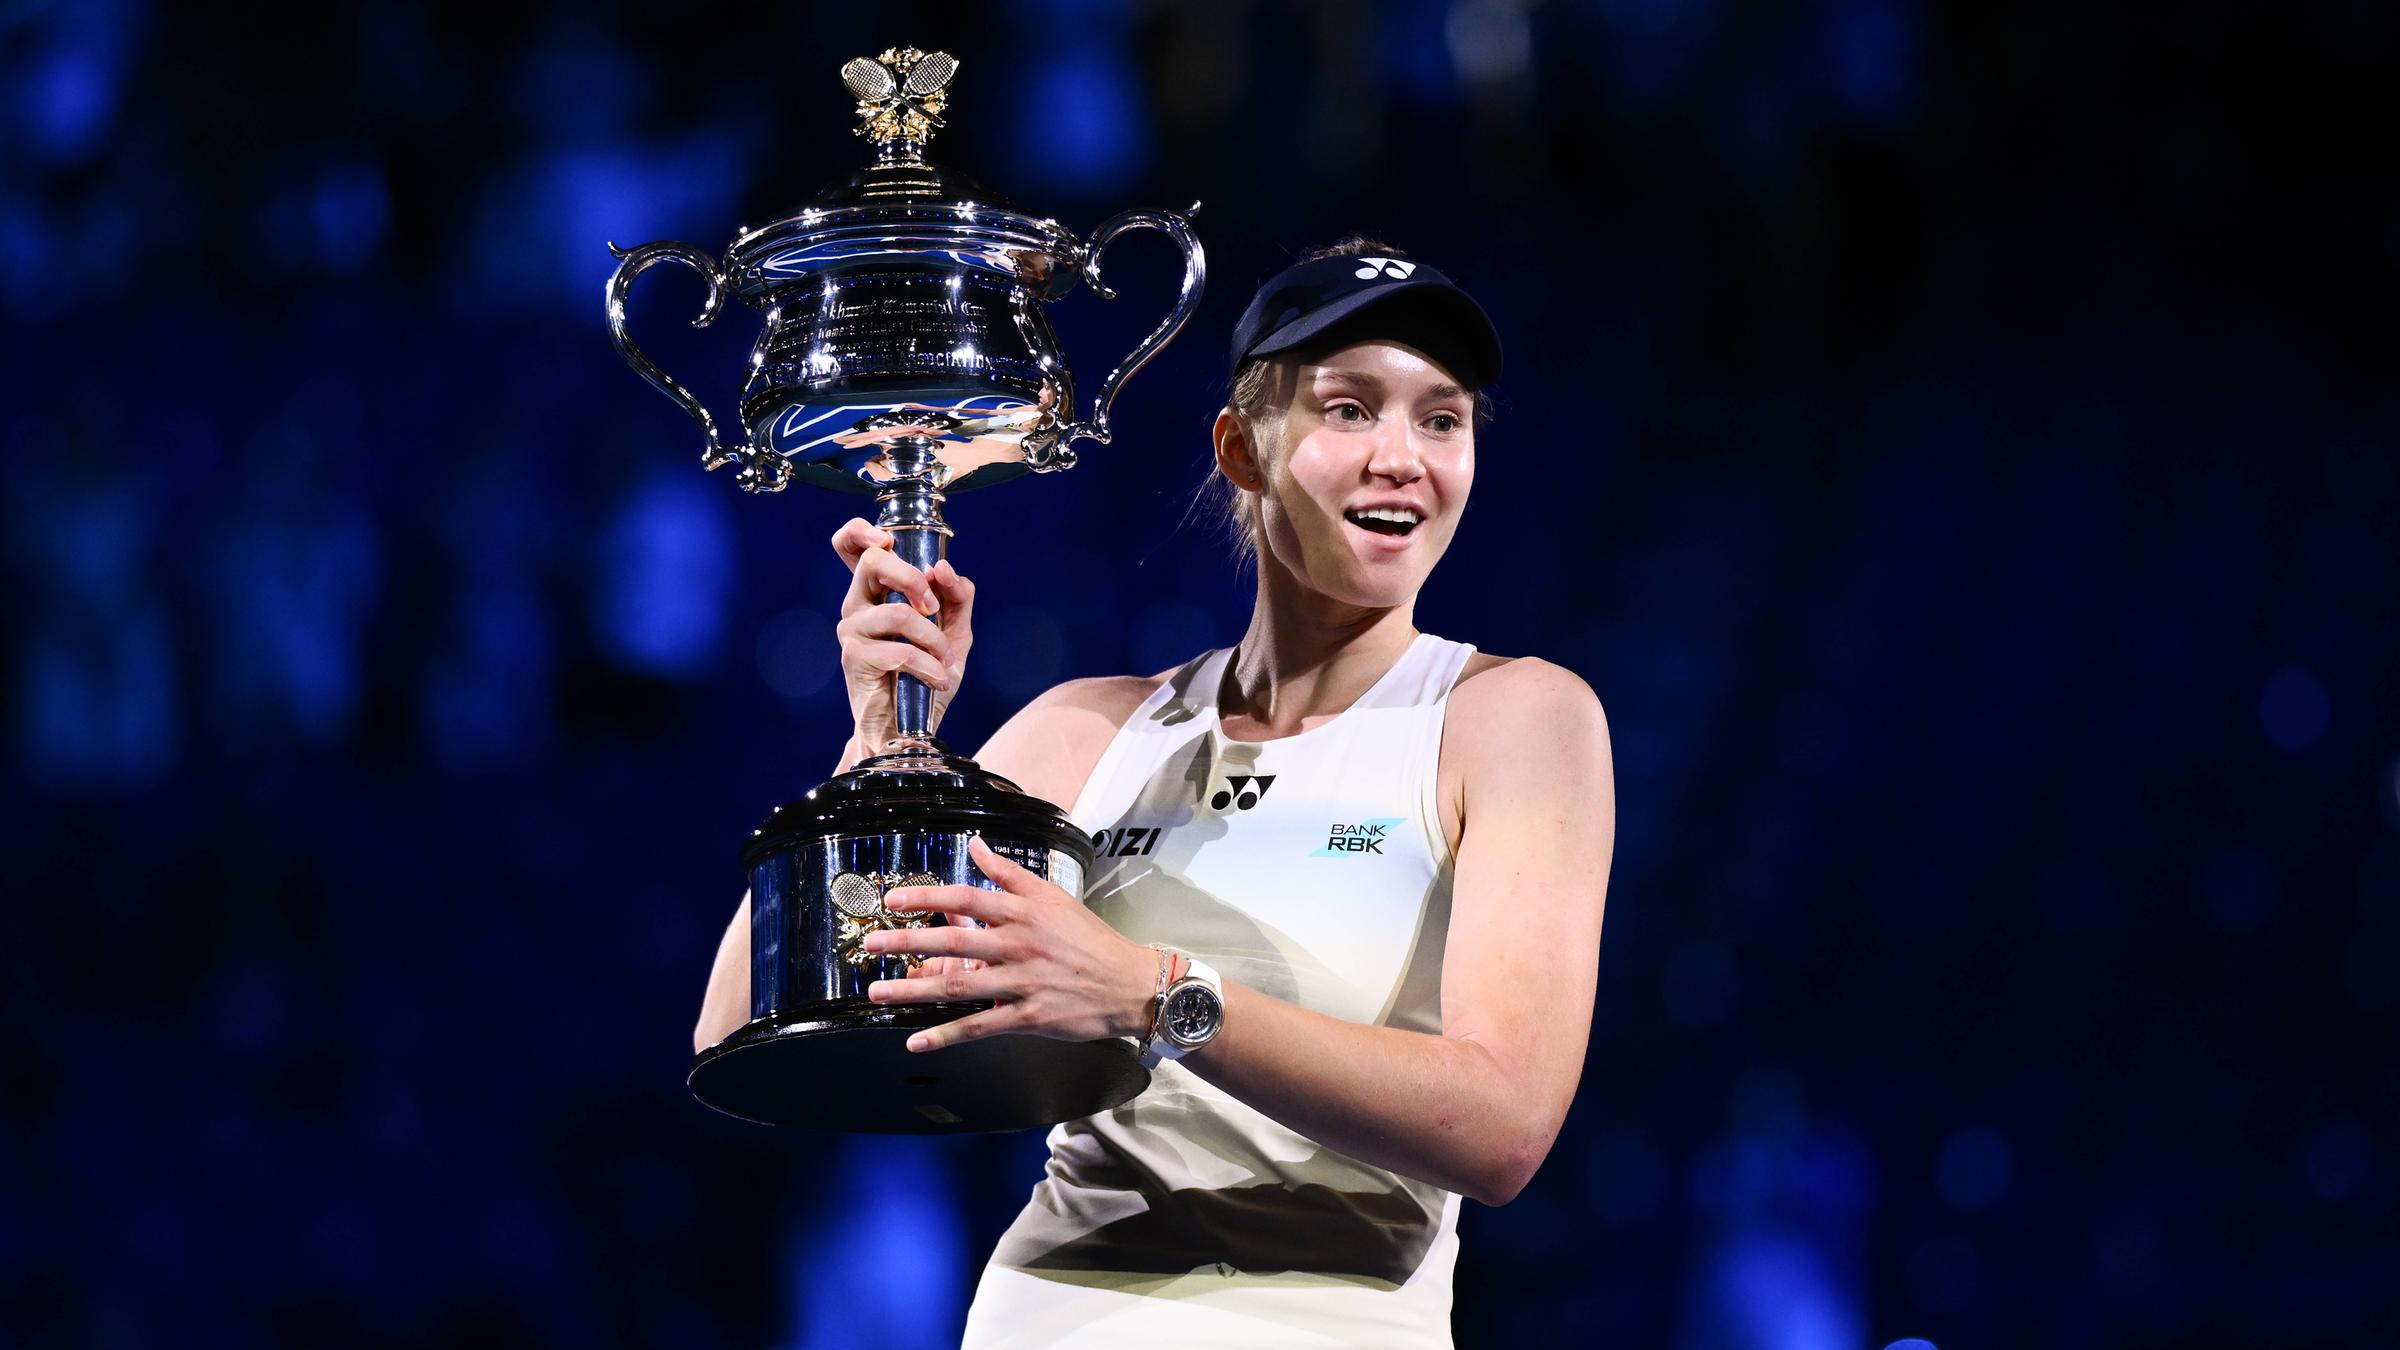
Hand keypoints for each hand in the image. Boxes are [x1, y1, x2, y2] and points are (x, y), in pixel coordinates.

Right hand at [832, 518, 975, 751]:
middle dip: (914, 579)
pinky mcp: (854, 658)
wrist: (912, 727)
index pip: (850, 545)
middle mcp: (857, 604)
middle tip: (933, 608)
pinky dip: (929, 667)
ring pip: (898, 613)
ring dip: (933, 640)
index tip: (887, 539)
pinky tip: (936, 681)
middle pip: (873, 562)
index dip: (861, 532)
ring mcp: (851, 630)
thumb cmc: (926, 677)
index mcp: (877, 591)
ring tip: (943, 661)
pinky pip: (900, 650)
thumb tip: (944, 569)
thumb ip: (957, 597)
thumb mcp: (954, 632)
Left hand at [861, 837, 1157, 1051]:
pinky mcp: (1028, 1016)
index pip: (967, 899)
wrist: (1130, 984)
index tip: (893, 901)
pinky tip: (917, 1040)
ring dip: (914, 990)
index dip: (927, 899)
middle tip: (871, 946)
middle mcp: (1018, 945)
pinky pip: (979, 1027)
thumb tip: (978, 844)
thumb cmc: (1090, 939)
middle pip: (954, 941)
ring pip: (959, 986)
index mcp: (1023, 913)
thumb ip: (1010, 872)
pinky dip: (946, 1036)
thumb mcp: (1053, 896)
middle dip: (908, 943)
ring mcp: (1022, 982)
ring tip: (879, 992)